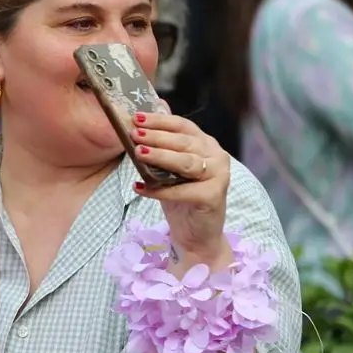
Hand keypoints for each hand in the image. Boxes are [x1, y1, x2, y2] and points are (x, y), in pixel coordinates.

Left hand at [129, 110, 233, 269]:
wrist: (196, 234)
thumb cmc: (181, 198)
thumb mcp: (168, 169)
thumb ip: (161, 147)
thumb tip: (141, 122)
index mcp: (205, 144)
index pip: (182, 125)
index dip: (160, 120)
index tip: (137, 118)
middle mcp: (216, 156)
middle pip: (184, 142)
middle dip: (157, 137)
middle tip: (135, 134)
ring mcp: (218, 176)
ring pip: (186, 162)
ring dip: (160, 157)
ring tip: (138, 153)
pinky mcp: (213, 196)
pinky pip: (182, 191)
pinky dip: (159, 190)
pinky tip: (139, 188)